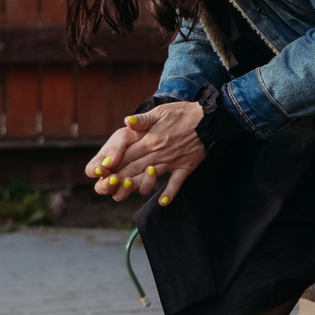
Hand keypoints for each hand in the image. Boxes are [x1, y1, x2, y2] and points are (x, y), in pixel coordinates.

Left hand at [88, 100, 208, 203]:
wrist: (211, 119)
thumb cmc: (184, 113)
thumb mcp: (161, 111)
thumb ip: (142, 119)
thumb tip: (125, 122)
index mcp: (150, 140)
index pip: (127, 154)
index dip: (114, 164)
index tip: (103, 173)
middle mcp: (158, 153)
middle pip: (135, 168)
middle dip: (120, 178)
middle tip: (108, 187)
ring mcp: (172, 162)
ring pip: (151, 177)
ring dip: (139, 186)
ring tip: (127, 193)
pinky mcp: (185, 167)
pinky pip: (176, 183)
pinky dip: (169, 193)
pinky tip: (162, 203)